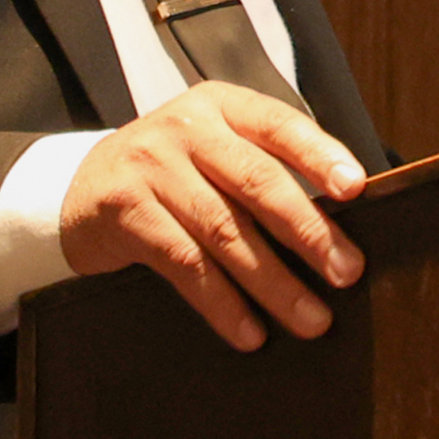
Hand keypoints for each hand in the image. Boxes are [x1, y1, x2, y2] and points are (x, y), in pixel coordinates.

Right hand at [58, 83, 366, 348]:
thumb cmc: (176, 174)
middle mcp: (188, 128)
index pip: (280, 124)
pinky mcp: (125, 211)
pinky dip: (221, 303)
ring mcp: (152, 166)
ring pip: (224, 230)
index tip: (356, 189)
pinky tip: (249, 331)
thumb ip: (267, 169)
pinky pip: (184, 264)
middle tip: (346, 273)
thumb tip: (344, 224)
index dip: (320, 155)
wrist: (82, 188)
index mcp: (224, 106)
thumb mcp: (217, 151)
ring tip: (310, 318)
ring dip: (273, 282)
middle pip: (257, 181)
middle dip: (308, 231)